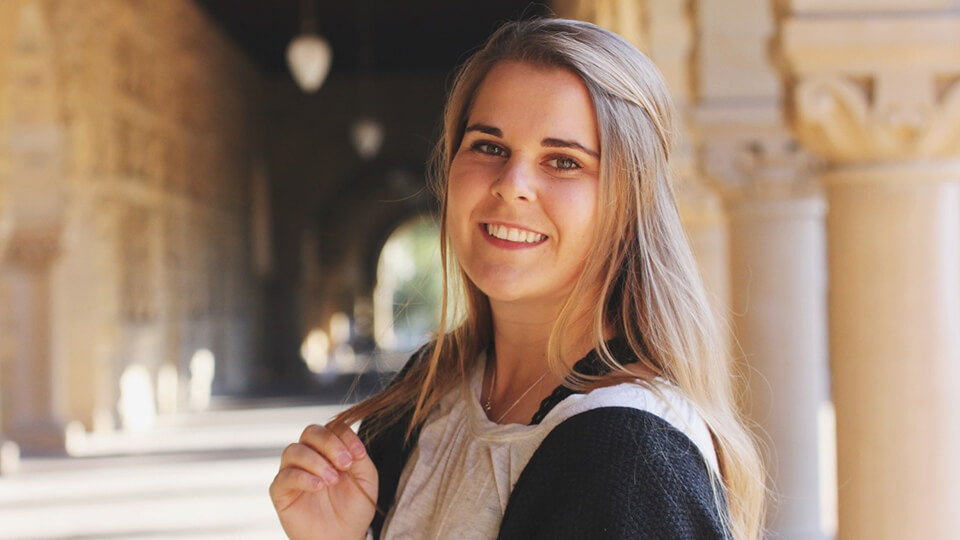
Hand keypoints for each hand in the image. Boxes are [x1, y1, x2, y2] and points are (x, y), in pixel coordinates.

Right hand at [270, 421, 378, 539]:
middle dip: (329, 443)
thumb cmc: (354, 508)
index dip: (345, 436)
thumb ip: (359, 457)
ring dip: (316, 461)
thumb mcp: (366, 479)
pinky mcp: (281, 492)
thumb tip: (349, 444)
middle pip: (311, 432)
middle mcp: (310, 456)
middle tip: (345, 464)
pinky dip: (302, 477)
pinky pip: (284, 476)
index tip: (359, 455)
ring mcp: (293, 472)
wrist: (344, 537)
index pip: (332, 428)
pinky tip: (318, 486)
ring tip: (332, 480)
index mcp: (330, 450)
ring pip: (294, 450)